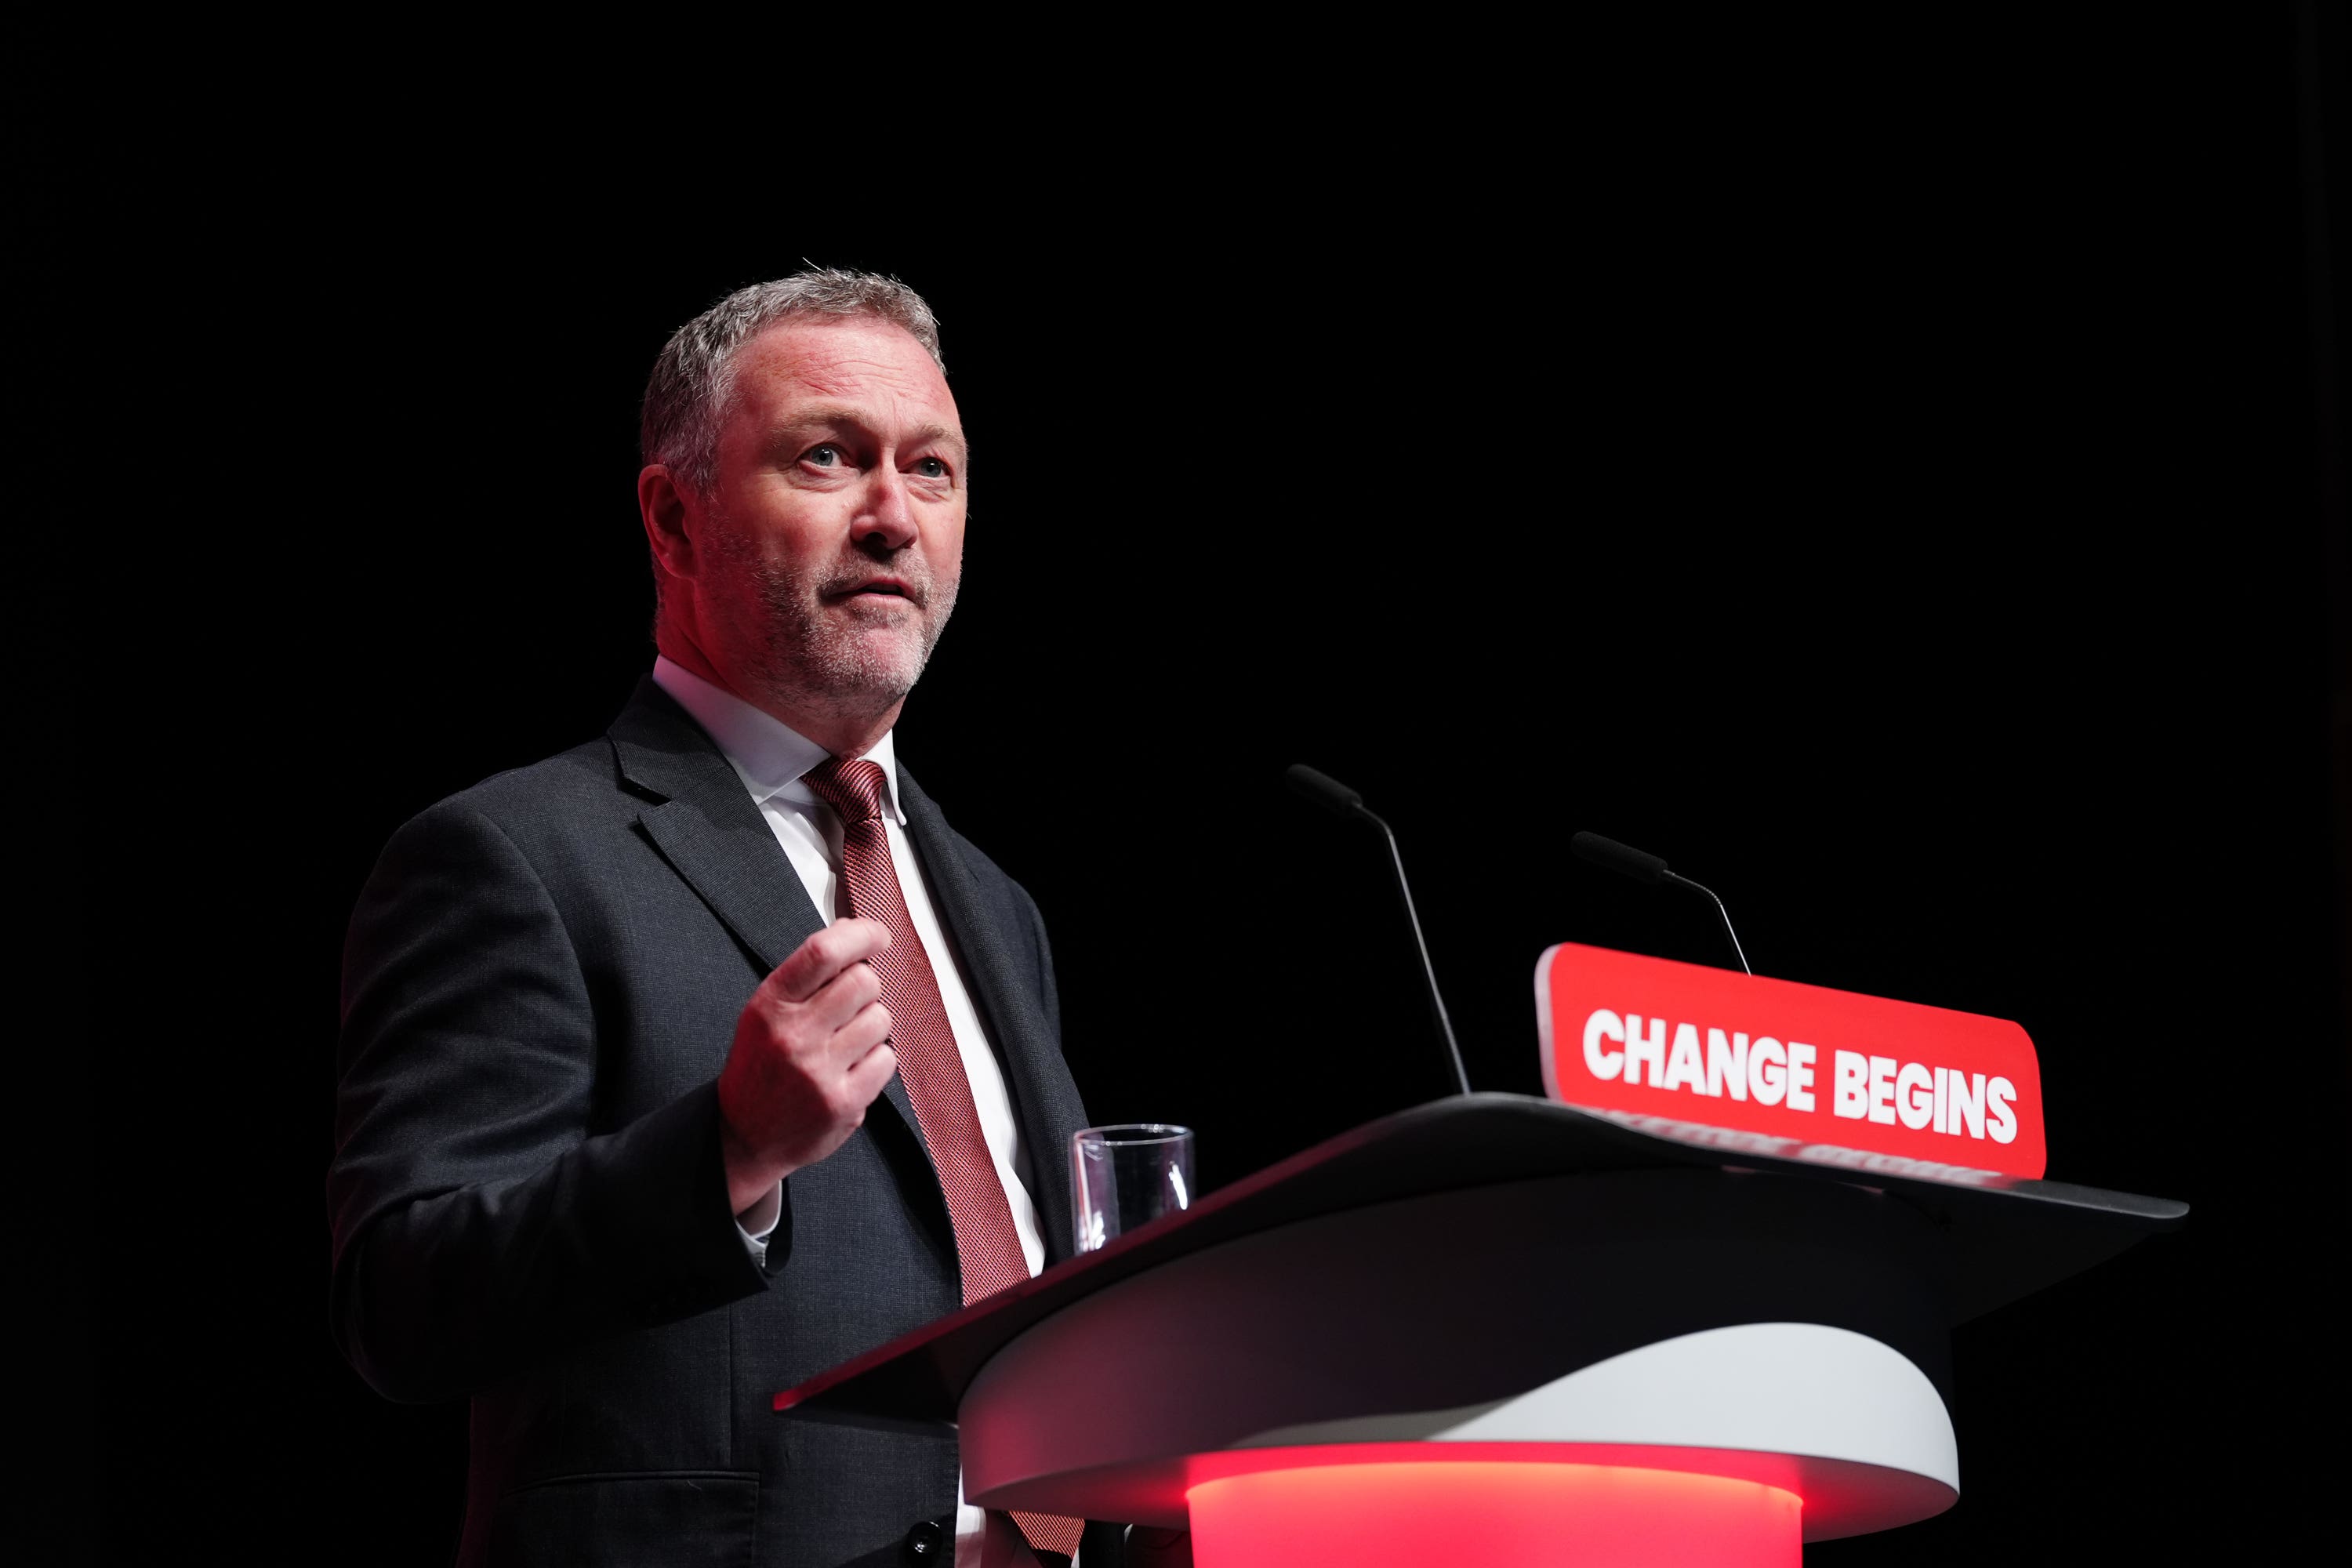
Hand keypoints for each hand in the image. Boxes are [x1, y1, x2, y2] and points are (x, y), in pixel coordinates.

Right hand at [716, 917, 898, 1213]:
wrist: (744, 1137)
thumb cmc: (760, 1067)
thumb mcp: (766, 1012)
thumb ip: (807, 975)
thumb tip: (852, 933)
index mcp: (770, 1006)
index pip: (823, 952)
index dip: (860, 934)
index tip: (878, 934)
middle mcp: (793, 1036)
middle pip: (863, 981)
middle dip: (866, 987)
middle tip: (852, 1005)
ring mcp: (819, 1071)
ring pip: (880, 1019)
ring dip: (871, 1025)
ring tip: (845, 1042)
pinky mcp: (843, 1102)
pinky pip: (886, 1059)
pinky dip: (875, 1060)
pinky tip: (850, 1069)